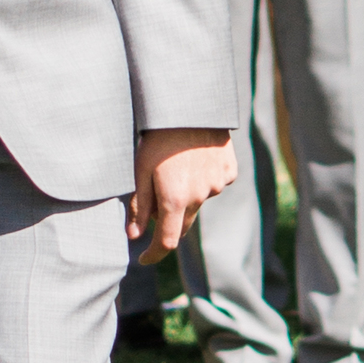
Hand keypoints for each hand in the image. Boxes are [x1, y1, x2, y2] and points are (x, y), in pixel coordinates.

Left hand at [130, 126, 234, 259]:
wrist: (191, 104)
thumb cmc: (158, 136)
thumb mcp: (140, 169)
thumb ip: (138, 206)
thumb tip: (134, 236)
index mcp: (175, 199)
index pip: (166, 242)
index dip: (153, 254)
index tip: (143, 258)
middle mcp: (200, 196)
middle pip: (183, 224)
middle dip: (167, 220)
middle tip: (154, 198)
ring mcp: (217, 184)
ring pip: (198, 201)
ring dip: (185, 195)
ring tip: (175, 164)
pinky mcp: (229, 172)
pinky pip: (213, 184)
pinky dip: (202, 180)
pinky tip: (194, 158)